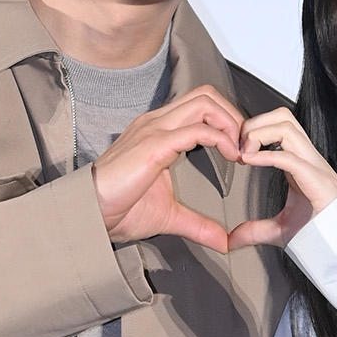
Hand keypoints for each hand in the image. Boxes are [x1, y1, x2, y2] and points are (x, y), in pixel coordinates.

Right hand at [91, 85, 243, 253]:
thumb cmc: (118, 209)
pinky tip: (230, 157)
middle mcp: (157, 122)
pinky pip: (197, 129)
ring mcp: (154, 129)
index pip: (200, 105)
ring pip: (204, 103)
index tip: (240, 150)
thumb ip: (198, 224)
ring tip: (240, 150)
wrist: (89, 213)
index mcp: (158, 131)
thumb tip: (222, 241)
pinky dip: (221, 139)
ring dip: (230, 123)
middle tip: (246, 146)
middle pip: (206, 95)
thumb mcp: (169, 216)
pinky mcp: (154, 144)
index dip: (226, 122)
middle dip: (234, 116)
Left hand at [226, 109, 336, 250]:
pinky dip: (265, 155)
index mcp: (300, 162)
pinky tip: (250, 162)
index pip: (279, 126)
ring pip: (287, 127)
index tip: (237, 150)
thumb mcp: (279, 229)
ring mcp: (313, 166)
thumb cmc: (319, 232)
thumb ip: (255, 230)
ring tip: (244, 154)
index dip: (255, 129)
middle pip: (283, 116)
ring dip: (259, 134)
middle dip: (255, 124)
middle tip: (239, 146)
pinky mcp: (316, 179)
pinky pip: (289, 156)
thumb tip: (233, 239)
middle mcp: (308, 159)